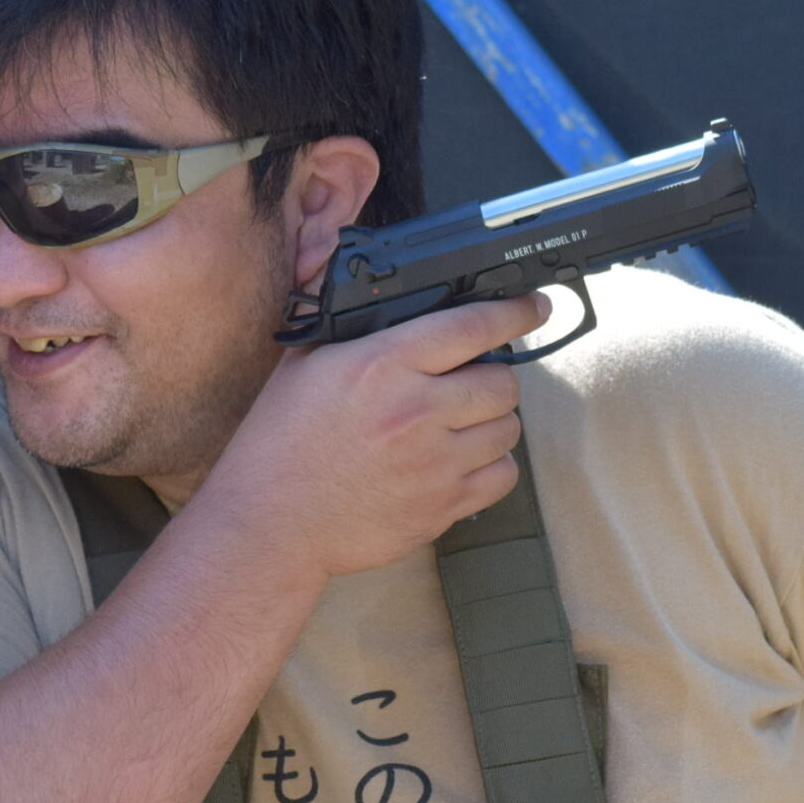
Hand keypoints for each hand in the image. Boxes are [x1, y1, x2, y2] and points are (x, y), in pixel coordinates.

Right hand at [196, 293, 547, 581]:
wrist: (271, 524)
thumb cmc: (280, 444)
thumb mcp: (302, 364)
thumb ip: (344, 321)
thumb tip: (367, 278)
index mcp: (381, 364)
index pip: (474, 325)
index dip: (515, 311)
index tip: (533, 306)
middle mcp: (415, 410)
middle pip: (503, 381)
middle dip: (495, 376)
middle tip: (473, 381)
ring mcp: (433, 463)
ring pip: (508, 429)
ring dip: (493, 422)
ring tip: (462, 425)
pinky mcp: (441, 507)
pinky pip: (502, 476)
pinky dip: (492, 466)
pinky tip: (462, 462)